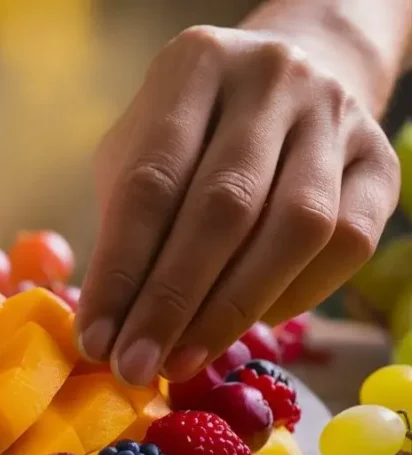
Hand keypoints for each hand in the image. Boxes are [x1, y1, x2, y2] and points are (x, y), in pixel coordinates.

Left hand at [78, 25, 399, 385]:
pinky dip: (294, 296)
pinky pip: (346, 244)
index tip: (95, 340)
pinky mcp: (380, 161)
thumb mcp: (138, 151)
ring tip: (181, 360)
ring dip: (231, 311)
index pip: (150, 183)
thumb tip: (107, 327)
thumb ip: (123, 223)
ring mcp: (335, 116)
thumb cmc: (190, 134)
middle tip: (135, 368)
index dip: (120, 272)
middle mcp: (271, 80)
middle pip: (222, 209)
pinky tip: (248, 324)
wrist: (290, 84)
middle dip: (171, 303)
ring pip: (294, 228)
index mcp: (195, 66)